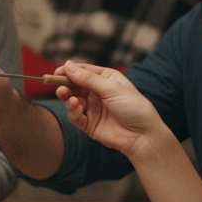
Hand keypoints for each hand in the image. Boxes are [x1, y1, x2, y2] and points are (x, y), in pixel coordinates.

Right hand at [53, 62, 171, 158]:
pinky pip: (75, 116)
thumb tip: (68, 65)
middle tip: (58, 84)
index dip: (70, 70)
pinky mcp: (89, 124)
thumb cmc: (133, 107)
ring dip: (67, 96)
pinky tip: (75, 107)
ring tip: (65, 95)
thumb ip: (88, 78)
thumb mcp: (111, 88)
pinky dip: (72, 111)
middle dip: (65, 84)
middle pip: (75, 85)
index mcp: (106, 79)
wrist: (143, 136)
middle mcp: (98, 93)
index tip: (58, 72)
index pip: (83, 71)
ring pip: (72, 100)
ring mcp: (93, 108)